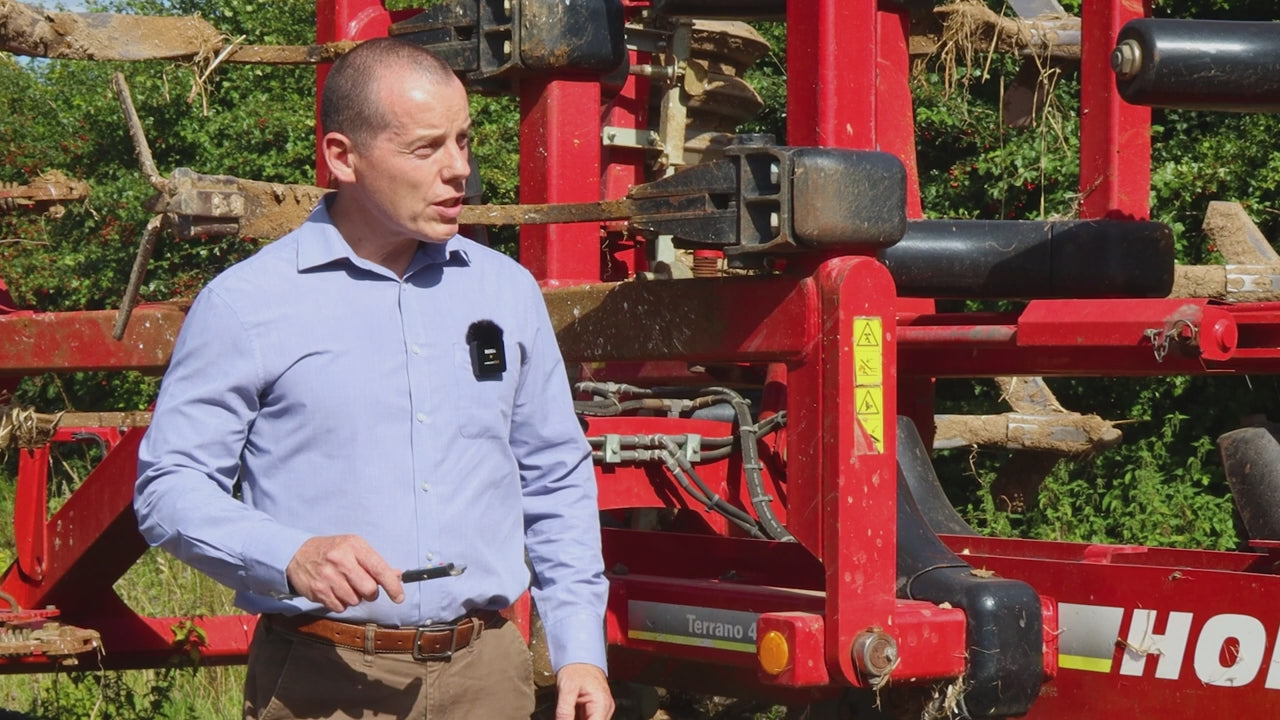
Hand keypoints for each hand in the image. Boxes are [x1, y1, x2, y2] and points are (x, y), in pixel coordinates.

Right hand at [285, 535, 404, 612]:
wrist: (297, 554)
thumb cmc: (332, 551)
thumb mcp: (353, 548)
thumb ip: (374, 562)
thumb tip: (397, 576)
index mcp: (354, 546)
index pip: (380, 569)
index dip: (392, 586)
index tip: (399, 597)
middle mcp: (341, 560)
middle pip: (369, 589)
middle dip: (370, 593)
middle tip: (363, 587)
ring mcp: (328, 577)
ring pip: (355, 600)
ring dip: (354, 597)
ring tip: (344, 585)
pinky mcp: (318, 591)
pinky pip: (340, 607)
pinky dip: (341, 603)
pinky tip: (334, 591)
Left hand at [554, 663, 612, 719]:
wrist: (579, 654)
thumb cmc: (576, 666)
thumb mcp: (566, 688)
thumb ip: (564, 711)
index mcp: (602, 703)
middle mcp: (605, 708)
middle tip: (563, 716)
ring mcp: (601, 709)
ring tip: (566, 713)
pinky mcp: (595, 709)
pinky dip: (576, 719)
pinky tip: (568, 716)